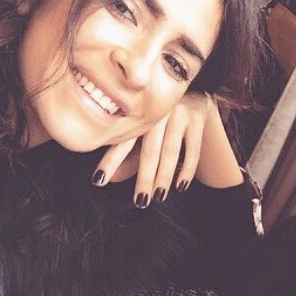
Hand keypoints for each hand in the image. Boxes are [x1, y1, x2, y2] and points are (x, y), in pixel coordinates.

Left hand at [91, 92, 213, 206]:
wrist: (194, 94)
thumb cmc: (163, 120)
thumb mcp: (145, 130)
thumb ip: (132, 151)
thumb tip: (111, 178)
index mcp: (138, 114)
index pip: (122, 141)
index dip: (110, 161)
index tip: (98, 180)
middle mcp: (157, 111)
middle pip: (149, 150)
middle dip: (144, 178)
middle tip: (140, 201)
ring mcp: (178, 112)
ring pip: (171, 150)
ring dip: (164, 177)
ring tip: (159, 197)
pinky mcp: (197, 116)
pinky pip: (193, 148)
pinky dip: (188, 169)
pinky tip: (181, 186)